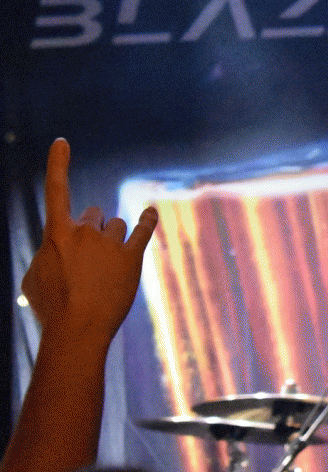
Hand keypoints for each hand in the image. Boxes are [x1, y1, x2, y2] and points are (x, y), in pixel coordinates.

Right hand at [21, 139, 157, 343]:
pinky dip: (146, 221)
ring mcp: (110, 243)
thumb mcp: (35, 278)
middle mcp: (84, 231)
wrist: (76, 330)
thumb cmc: (50, 307)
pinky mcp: (132, 256)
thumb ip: (49, 255)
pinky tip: (149, 214)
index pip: (56, 190)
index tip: (62, 142)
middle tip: (86, 261)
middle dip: (90, 231)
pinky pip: (142, 230)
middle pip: (92, 215)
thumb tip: (62, 251)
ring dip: (111, 240)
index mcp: (55, 234)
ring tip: (103, 271)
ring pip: (116, 226)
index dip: (58, 164)